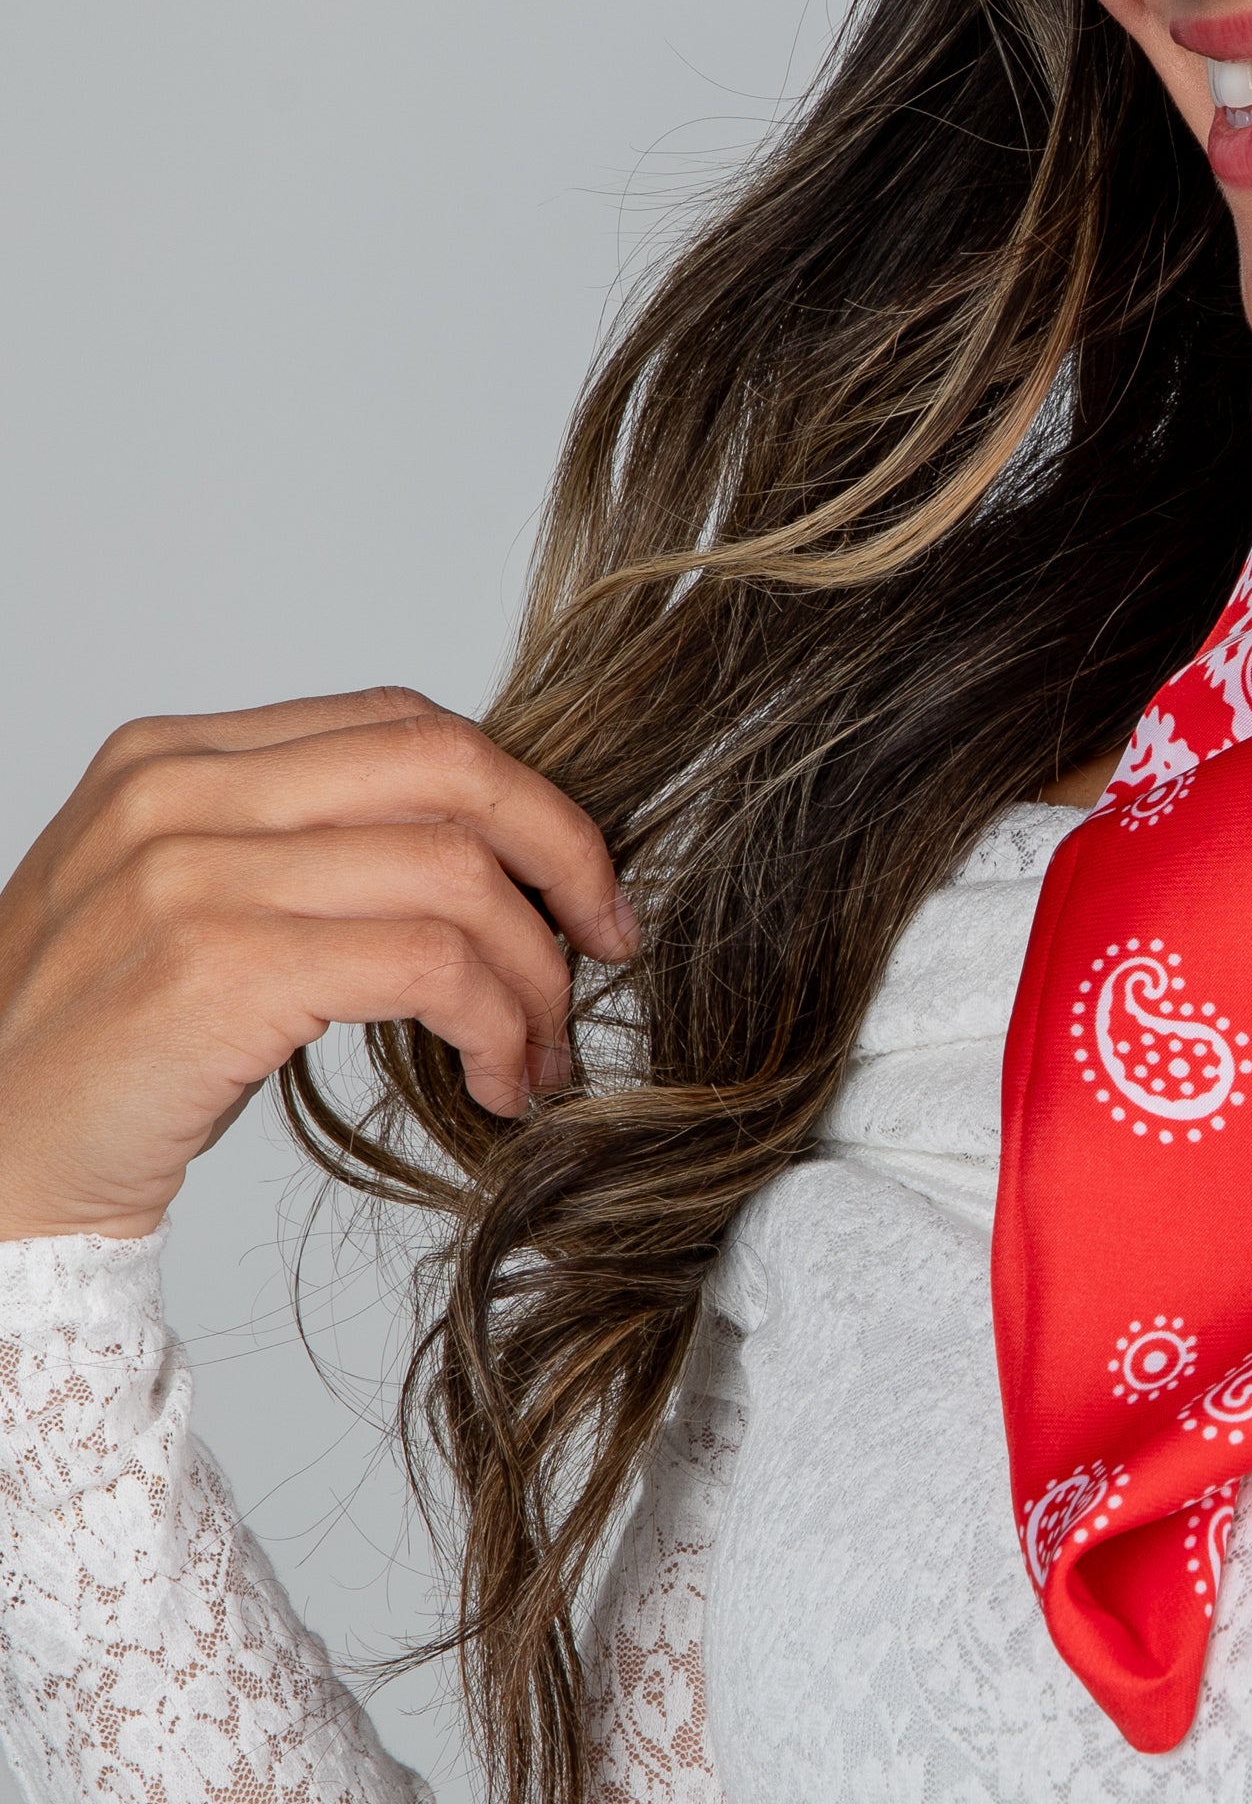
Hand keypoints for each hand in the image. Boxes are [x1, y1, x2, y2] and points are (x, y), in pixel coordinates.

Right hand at [0, 689, 634, 1244]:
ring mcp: (190, 875)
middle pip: (447, 768)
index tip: (575, 886)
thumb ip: (294, 848)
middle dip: (564, 855)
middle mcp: (176, 793)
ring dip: (534, 975)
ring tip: (540, 1053)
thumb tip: (478, 854)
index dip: (520, 798)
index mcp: (170, 756)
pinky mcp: (218, 970)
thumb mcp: (179, 907)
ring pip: (457, 875)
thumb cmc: (94, 1057)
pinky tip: (496, 1078)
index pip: (399, 725)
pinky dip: (496, 1025)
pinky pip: (428, 966)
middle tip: (605, 946)